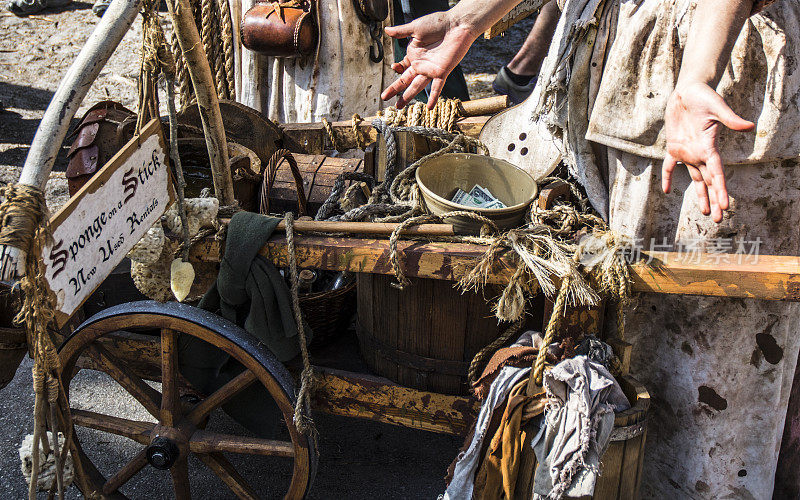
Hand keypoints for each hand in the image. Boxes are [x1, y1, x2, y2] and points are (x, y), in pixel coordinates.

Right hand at [380, 12, 476, 108]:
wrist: (457, 25)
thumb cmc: (438, 23)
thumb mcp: (415, 27)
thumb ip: (401, 32)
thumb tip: (386, 30)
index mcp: (414, 55)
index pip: (402, 67)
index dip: (397, 69)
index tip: (394, 67)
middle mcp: (421, 64)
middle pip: (405, 80)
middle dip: (395, 89)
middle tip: (385, 99)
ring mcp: (431, 70)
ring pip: (417, 86)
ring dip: (408, 96)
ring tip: (399, 106)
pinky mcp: (442, 72)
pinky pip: (437, 87)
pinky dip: (433, 97)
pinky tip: (430, 108)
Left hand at [662, 81, 754, 221]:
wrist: (688, 91)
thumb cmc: (704, 96)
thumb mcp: (718, 107)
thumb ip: (731, 119)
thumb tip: (749, 127)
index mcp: (710, 147)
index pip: (717, 174)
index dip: (721, 191)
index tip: (726, 206)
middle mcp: (700, 153)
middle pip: (709, 182)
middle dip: (714, 200)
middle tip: (719, 219)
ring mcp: (687, 151)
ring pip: (695, 179)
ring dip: (700, 195)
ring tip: (706, 212)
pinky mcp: (674, 147)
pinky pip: (670, 166)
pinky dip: (668, 177)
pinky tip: (667, 191)